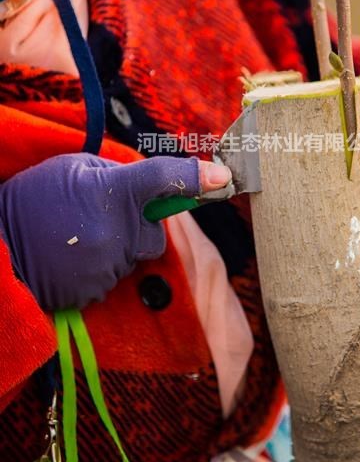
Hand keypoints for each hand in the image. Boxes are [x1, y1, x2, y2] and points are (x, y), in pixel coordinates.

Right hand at [0, 154, 230, 310]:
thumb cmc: (34, 199)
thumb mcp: (75, 168)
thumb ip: (120, 176)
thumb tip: (154, 185)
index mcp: (111, 192)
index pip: (162, 179)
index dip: (194, 177)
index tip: (223, 179)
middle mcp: (115, 232)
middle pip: (154, 233)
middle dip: (138, 227)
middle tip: (99, 217)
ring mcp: (105, 266)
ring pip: (133, 257)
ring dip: (116, 249)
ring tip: (77, 238)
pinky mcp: (94, 293)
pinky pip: (114, 278)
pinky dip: (100, 270)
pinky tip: (73, 259)